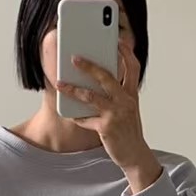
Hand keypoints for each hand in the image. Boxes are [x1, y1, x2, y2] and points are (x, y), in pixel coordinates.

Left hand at [56, 45, 162, 194]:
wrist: (135, 155)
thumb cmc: (128, 131)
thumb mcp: (128, 109)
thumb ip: (117, 94)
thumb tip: (95, 81)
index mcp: (131, 94)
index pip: (132, 67)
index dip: (125, 52)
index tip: (117, 40)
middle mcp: (125, 101)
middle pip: (106, 76)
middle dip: (89, 65)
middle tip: (74, 57)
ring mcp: (116, 114)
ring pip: (91, 96)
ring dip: (73, 89)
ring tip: (60, 83)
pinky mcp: (106, 127)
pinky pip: (86, 119)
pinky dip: (77, 116)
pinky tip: (70, 113)